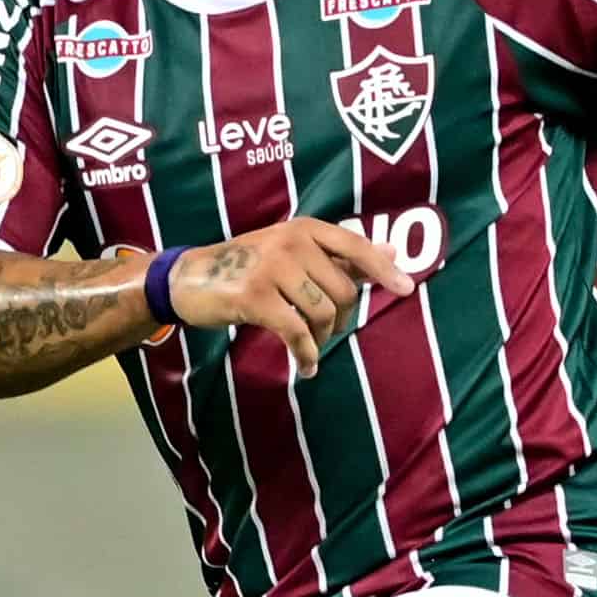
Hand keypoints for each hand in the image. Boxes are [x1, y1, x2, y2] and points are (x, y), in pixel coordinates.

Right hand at [161, 218, 416, 368]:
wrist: (189, 279)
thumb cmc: (246, 267)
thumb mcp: (292, 252)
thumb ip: (340, 255)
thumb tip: (391, 250)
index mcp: (304, 229)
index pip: (355, 247)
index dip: (383, 269)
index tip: (407, 288)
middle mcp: (292, 242)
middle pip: (343, 290)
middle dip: (342, 318)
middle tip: (327, 330)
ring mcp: (272, 267)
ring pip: (323, 312)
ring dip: (322, 338)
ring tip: (311, 345)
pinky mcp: (255, 296)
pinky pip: (297, 332)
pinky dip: (306, 354)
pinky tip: (305, 367)